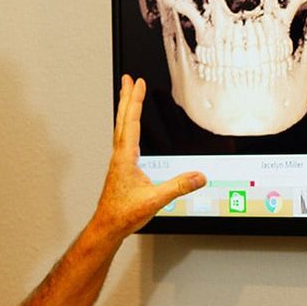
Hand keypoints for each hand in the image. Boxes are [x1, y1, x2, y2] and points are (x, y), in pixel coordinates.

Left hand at [92, 76, 205, 238]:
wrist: (108, 226)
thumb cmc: (123, 214)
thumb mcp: (154, 200)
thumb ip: (178, 187)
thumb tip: (198, 176)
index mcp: (125, 158)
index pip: (131, 123)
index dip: (135, 101)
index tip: (138, 84)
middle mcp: (120, 155)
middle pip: (123, 119)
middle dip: (126, 97)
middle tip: (127, 79)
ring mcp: (119, 160)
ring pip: (121, 127)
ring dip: (124, 108)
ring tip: (127, 95)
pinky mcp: (121, 166)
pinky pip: (123, 138)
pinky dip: (127, 124)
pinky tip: (131, 127)